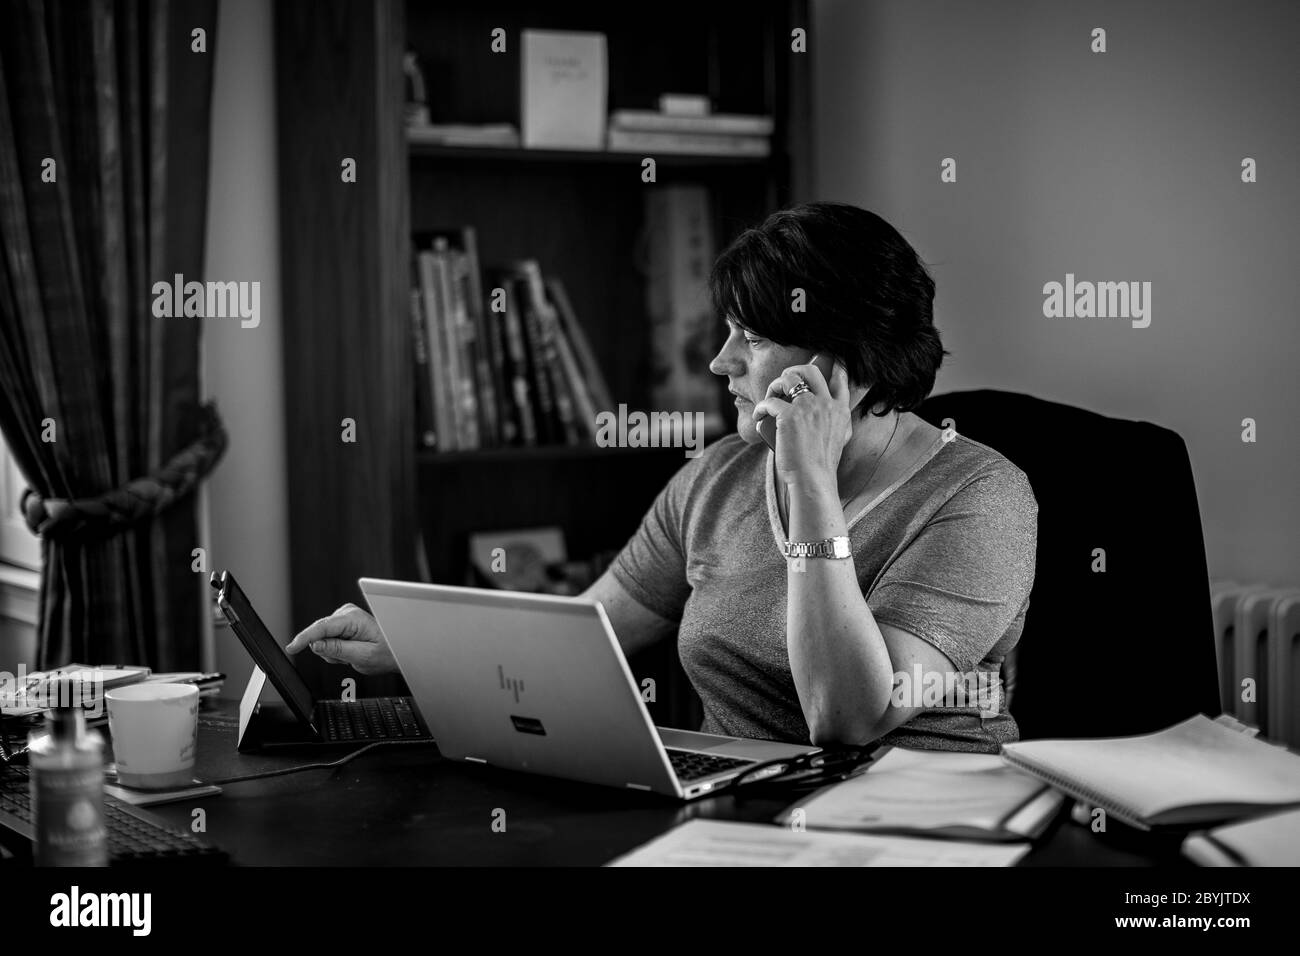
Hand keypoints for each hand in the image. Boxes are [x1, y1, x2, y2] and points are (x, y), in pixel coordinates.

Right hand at [285, 603, 398, 675]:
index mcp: (353, 618)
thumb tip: (315, 645)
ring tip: (353, 653)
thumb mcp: (362, 656)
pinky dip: (336, 649)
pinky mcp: (341, 623)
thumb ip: (337, 650)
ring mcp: (343, 617)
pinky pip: (327, 640)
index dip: (304, 638)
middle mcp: (346, 613)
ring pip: (322, 640)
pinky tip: (350, 650)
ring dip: (334, 652)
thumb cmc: (386, 652)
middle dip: (329, 651)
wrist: (397, 650)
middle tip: (349, 657)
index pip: (321, 628)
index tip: (292, 648)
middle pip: (320, 635)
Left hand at [752, 360, 852, 490]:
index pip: (840, 376)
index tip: (821, 362)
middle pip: (811, 370)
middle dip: (794, 370)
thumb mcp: (840, 439)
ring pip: (788, 377)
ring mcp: (808, 407)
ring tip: (770, 397)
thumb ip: (838, 423)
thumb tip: (831, 416)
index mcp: (840, 409)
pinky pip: (769, 401)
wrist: (813, 479)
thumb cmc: (821, 464)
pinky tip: (758, 415)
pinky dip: (761, 407)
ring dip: (775, 384)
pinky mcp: (788, 415)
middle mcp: (826, 403)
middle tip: (784, 382)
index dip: (831, 364)